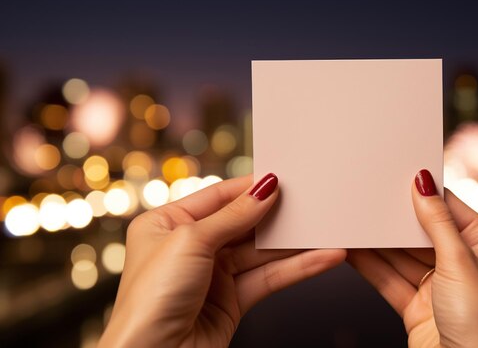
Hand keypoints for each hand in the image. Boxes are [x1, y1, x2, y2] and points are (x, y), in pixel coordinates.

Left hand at [99, 173, 345, 346]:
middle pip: (243, 224)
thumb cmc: (151, 301)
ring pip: (260, 253)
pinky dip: (296, 269)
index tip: (282, 179)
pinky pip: (268, 278)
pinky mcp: (232, 301)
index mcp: (167, 224)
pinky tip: (321, 258)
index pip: (218, 196)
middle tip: (308, 201)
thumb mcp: (191, 242)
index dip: (250, 188)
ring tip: (324, 231)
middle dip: (276, 215)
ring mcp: (213, 275)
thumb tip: (264, 189)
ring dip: (293, 245)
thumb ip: (233, 215)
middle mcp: (190, 248)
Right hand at [347, 169, 477, 346]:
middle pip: (418, 230)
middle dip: (393, 219)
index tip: (396, 175)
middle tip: (367, 199)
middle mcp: (459, 260)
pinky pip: (387, 276)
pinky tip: (352, 250)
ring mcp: (434, 282)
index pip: (446, 207)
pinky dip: (369, 265)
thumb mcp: (458, 262)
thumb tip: (423, 183)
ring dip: (377, 242)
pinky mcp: (414, 302)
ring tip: (353, 222)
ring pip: (399, 253)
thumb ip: (436, 222)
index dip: (422, 193)